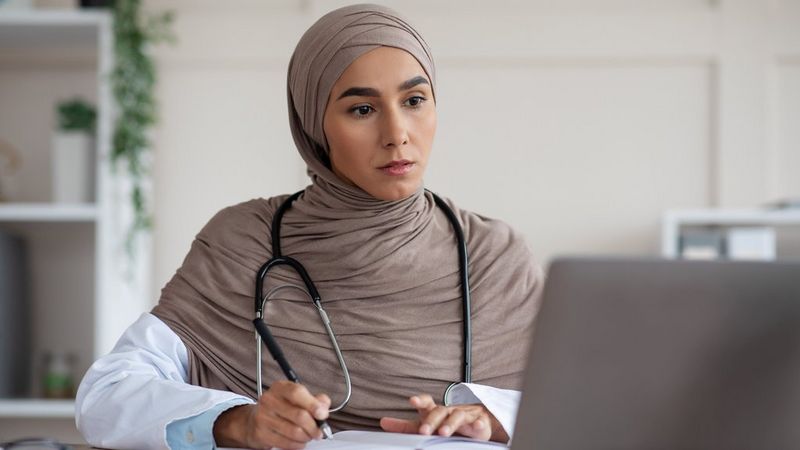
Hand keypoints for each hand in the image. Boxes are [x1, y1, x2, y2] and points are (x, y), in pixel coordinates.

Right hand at [213, 380, 330, 449]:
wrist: (253, 420)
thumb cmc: (281, 407)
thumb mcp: (297, 398)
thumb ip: (315, 400)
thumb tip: (324, 406)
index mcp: (280, 387)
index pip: (297, 393)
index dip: (313, 404)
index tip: (323, 415)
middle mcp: (269, 400)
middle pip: (299, 415)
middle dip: (314, 427)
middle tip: (319, 431)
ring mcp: (263, 417)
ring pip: (294, 431)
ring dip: (307, 437)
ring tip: (309, 436)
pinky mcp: (261, 433)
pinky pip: (286, 443)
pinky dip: (298, 445)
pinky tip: (299, 441)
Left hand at [379, 394, 508, 442]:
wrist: (476, 420)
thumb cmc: (446, 421)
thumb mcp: (426, 423)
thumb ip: (405, 425)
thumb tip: (383, 422)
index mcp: (435, 410)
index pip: (427, 403)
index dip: (420, 401)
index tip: (412, 401)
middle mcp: (448, 411)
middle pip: (439, 412)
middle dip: (431, 421)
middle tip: (423, 430)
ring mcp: (464, 415)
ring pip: (457, 416)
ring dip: (450, 424)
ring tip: (443, 433)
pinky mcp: (478, 423)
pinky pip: (477, 423)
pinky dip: (477, 424)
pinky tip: (476, 427)